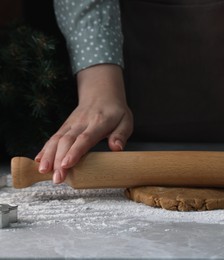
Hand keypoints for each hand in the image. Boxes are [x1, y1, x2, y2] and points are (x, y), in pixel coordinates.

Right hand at [35, 64, 133, 183]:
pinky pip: (53, 137)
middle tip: (57, 178)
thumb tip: (117, 148)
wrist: (101, 94)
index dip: (75, 151)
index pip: (85, 138)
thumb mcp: (126, 121)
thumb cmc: (116, 112)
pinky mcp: (65, 126)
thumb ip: (121, 135)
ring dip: (49, 156)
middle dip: (59, 160)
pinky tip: (39, 161)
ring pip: (57, 139)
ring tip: (43, 171)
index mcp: (99, 122)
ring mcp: (71, 124)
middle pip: (67, 141)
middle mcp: (82, 122)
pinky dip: (45, 149)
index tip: (67, 164)